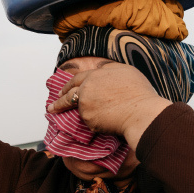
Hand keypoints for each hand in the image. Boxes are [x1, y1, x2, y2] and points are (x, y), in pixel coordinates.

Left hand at [47, 63, 170, 148]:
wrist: (141, 112)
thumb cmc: (139, 92)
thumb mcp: (126, 71)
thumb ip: (110, 69)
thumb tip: (101, 68)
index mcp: (96, 75)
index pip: (77, 78)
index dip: (69, 84)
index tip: (63, 89)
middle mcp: (87, 88)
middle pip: (68, 93)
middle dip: (58, 99)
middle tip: (52, 104)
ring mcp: (86, 104)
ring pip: (77, 108)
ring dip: (65, 110)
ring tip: (54, 112)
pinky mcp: (88, 119)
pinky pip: (88, 121)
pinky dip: (91, 123)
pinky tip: (96, 125)